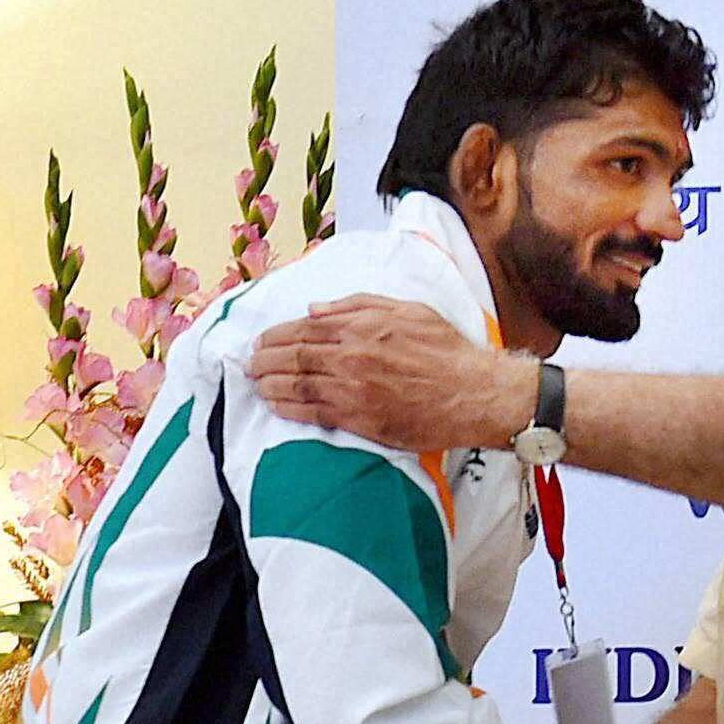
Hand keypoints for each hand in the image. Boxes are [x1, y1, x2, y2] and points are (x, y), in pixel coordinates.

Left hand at [249, 296, 536, 451]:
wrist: (472, 392)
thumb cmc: (445, 349)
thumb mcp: (406, 310)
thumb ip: (358, 305)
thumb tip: (316, 309)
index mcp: (361, 326)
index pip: (305, 328)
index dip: (277, 334)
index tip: (262, 340)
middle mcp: (351, 356)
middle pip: (294, 355)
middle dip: (265, 358)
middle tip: (250, 362)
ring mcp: (352, 389)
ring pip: (296, 383)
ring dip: (269, 382)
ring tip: (256, 382)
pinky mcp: (359, 418)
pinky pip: (312, 412)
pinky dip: (288, 407)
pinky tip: (275, 404)